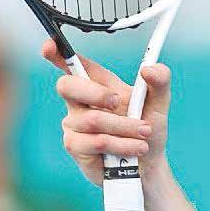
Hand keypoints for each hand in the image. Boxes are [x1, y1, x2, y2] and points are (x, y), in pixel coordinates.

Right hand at [42, 39, 170, 185]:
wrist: (149, 165)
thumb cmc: (148, 130)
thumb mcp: (160, 103)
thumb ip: (160, 81)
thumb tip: (149, 69)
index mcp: (100, 84)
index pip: (75, 65)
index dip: (59, 54)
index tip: (49, 45)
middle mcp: (81, 102)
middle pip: (68, 86)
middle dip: (95, 92)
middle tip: (118, 101)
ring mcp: (75, 125)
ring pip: (91, 119)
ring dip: (124, 127)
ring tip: (143, 134)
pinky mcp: (76, 146)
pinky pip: (95, 141)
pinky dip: (121, 144)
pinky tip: (134, 148)